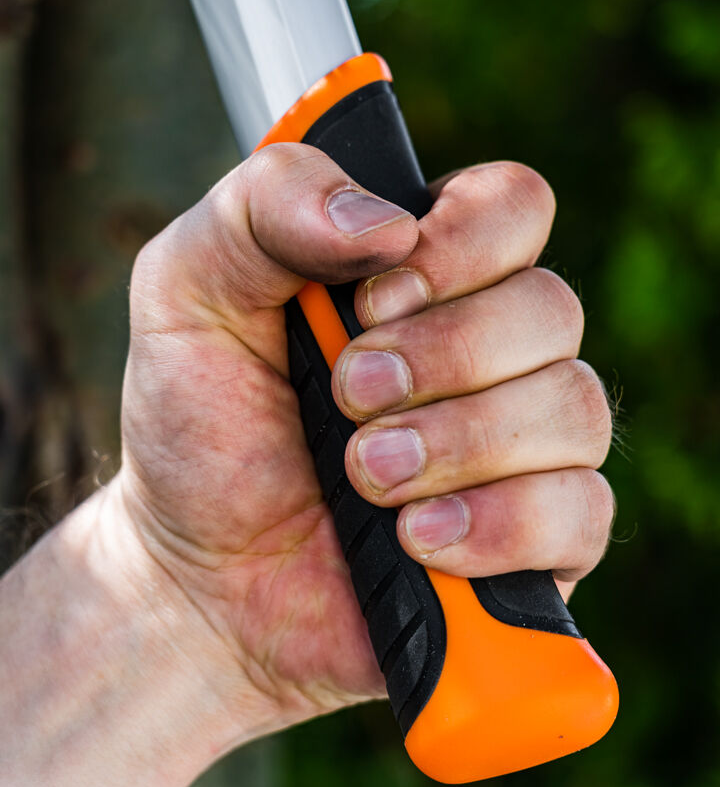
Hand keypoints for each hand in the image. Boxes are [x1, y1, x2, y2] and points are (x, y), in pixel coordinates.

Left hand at [113, 146, 613, 743]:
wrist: (201, 579)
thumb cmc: (202, 429)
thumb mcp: (187, 291)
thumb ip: (265, 208)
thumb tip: (387, 219)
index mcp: (425, 274)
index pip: (514, 207)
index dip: (460, 245)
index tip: (369, 302)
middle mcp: (491, 352)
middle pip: (551, 308)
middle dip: (443, 357)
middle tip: (349, 396)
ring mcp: (524, 448)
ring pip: (574, 407)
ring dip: (460, 443)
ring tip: (369, 478)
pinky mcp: (540, 543)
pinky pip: (582, 512)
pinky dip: (500, 524)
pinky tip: (420, 540)